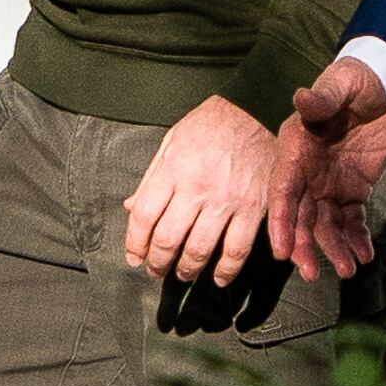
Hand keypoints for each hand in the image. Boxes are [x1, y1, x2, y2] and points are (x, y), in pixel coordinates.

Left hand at [122, 96, 277, 281]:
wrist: (255, 108)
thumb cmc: (211, 123)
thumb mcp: (173, 141)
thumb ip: (151, 178)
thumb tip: (129, 207)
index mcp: (173, 169)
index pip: (143, 216)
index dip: (134, 243)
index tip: (134, 256)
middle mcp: (197, 187)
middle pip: (168, 239)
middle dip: (158, 262)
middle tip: (156, 270)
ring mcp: (226, 199)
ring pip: (199, 250)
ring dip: (187, 270)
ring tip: (183, 273)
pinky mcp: (253, 207)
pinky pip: (236, 250)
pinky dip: (225, 271)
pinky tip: (217, 277)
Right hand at [264, 58, 385, 281]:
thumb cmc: (355, 80)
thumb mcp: (339, 85)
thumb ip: (321, 99)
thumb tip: (301, 97)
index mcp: (296, 148)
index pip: (283, 190)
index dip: (280, 220)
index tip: (281, 250)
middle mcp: (308, 171)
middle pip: (300, 215)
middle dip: (304, 245)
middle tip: (312, 273)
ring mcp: (330, 183)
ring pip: (325, 224)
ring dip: (333, 248)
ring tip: (348, 269)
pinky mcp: (354, 189)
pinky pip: (352, 220)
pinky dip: (357, 238)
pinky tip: (365, 255)